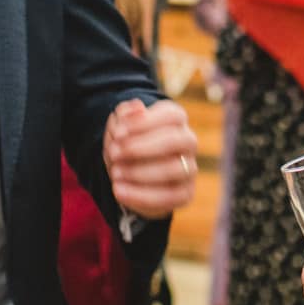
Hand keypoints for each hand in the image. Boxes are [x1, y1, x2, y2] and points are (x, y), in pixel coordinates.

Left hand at [104, 98, 196, 218]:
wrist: (130, 175)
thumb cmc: (127, 144)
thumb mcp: (120, 127)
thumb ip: (125, 115)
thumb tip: (136, 107)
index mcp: (176, 120)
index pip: (172, 115)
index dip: (145, 123)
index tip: (118, 132)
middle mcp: (188, 142)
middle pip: (175, 140)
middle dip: (140, 147)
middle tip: (114, 153)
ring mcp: (189, 168)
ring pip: (174, 169)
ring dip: (140, 172)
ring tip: (115, 173)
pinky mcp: (185, 193)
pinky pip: (169, 197)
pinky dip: (141, 195)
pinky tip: (119, 191)